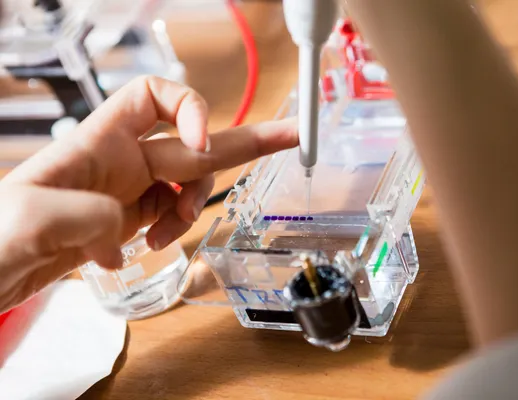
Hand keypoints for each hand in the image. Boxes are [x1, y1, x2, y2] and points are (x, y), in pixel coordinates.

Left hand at [0, 76, 297, 311]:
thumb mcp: (33, 218)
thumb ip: (91, 215)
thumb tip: (132, 225)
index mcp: (100, 142)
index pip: (155, 96)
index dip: (190, 109)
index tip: (200, 142)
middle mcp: (122, 160)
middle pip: (196, 143)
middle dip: (248, 139)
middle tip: (293, 134)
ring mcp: (131, 191)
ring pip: (190, 183)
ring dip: (194, 206)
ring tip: (174, 231)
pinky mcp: (131, 218)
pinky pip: (173, 213)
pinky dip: (176, 229)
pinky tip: (154, 244)